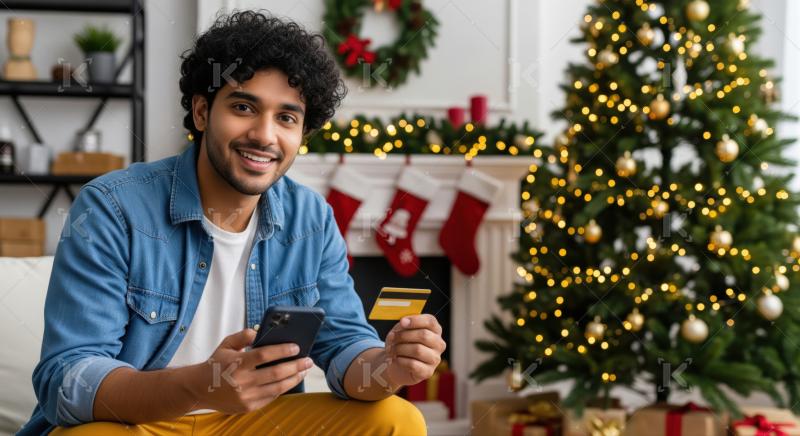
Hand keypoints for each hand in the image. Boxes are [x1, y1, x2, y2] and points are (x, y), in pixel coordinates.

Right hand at [187, 328, 312, 413]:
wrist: (199, 389)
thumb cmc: (216, 364)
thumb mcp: (225, 345)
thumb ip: (242, 336)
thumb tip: (258, 331)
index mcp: (237, 363)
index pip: (264, 355)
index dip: (282, 351)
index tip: (296, 347)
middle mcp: (242, 381)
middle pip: (276, 373)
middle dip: (296, 366)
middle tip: (308, 360)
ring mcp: (246, 396)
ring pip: (278, 387)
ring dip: (294, 378)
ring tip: (303, 370)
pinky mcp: (248, 407)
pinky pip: (271, 397)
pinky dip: (282, 388)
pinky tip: (290, 380)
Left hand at [383, 314, 446, 387]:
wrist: (397, 364)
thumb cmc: (402, 343)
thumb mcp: (402, 330)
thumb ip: (404, 324)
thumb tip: (404, 322)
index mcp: (435, 330)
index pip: (430, 322)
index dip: (416, 320)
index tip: (402, 322)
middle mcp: (439, 344)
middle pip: (424, 335)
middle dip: (404, 335)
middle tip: (392, 338)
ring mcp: (435, 359)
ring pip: (418, 350)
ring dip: (400, 348)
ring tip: (391, 350)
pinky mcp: (428, 372)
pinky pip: (413, 364)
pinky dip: (401, 360)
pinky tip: (396, 359)